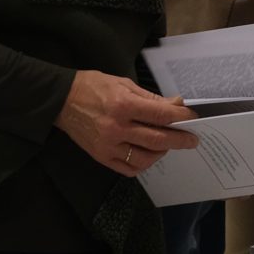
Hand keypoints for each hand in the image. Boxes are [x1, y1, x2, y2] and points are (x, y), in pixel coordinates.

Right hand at [54, 70, 197, 176]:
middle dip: (179, 139)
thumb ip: (150, 97)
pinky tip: (148, 155)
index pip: (161, 115)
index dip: (180, 117)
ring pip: (145, 158)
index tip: (192, 117)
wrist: (61, 101)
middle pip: (158, 139)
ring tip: (167, 145)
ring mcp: (109, 146)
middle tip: (191, 139)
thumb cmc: (93, 87)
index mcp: (123, 105)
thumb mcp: (123, 84)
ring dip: (162, 153)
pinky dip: (143, 164)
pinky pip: (128, 168)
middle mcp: (117, 128)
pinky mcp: (101, 157)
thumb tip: (175, 104)